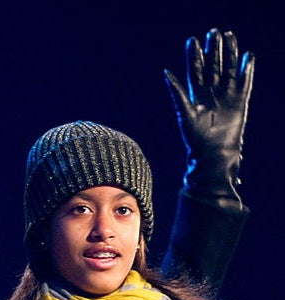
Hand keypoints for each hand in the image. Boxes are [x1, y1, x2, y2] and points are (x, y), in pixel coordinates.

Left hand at [164, 28, 254, 201]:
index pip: (195, 70)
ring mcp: (226, 96)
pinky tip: (248, 57)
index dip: (194, 56)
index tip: (192, 40)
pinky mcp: (240, 101)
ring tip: (230, 37)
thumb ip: (177, 92)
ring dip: (230, 54)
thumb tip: (165, 73)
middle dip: (213, 49)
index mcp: (195, 95)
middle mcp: (211, 93)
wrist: (212, 153)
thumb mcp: (183, 112)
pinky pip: (245, 82)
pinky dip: (246, 70)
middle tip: (213, 32)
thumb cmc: (195, 137)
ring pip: (229, 69)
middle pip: (213, 66)